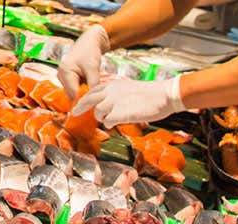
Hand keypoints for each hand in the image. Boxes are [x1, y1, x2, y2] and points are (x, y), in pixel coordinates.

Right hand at [57, 25, 109, 99]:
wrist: (88, 42)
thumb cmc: (90, 52)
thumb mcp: (93, 67)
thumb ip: (93, 83)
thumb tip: (94, 99)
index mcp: (64, 71)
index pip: (73, 93)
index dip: (83, 99)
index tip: (94, 102)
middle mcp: (61, 76)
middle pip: (72, 94)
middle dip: (83, 96)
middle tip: (96, 94)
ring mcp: (63, 78)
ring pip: (74, 93)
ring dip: (83, 93)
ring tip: (93, 87)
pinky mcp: (67, 79)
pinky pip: (75, 89)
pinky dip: (83, 89)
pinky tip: (89, 84)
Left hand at [70, 77, 185, 126]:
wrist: (163, 95)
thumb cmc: (149, 94)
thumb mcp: (128, 88)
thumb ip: (116, 94)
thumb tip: (108, 104)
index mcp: (112, 84)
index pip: (92, 91)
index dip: (85, 99)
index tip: (79, 105)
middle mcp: (110, 92)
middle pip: (88, 100)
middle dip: (80, 108)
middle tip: (74, 114)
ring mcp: (114, 102)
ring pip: (97, 113)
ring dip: (101, 118)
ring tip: (109, 120)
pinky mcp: (120, 113)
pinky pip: (107, 122)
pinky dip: (110, 124)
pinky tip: (115, 123)